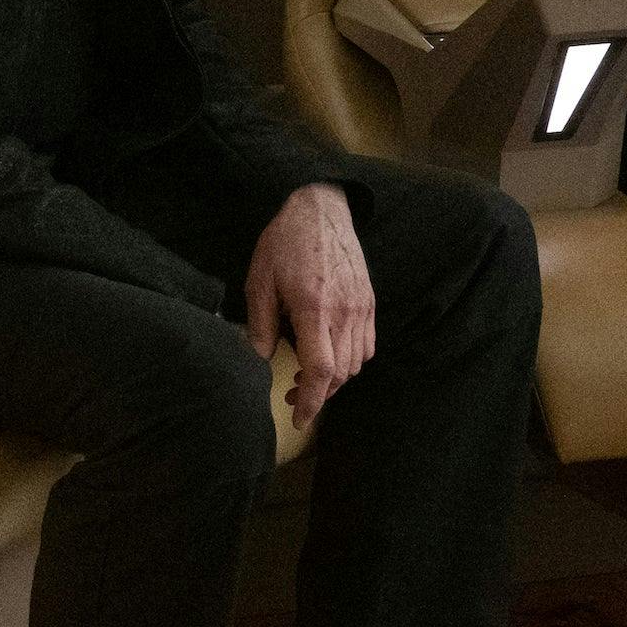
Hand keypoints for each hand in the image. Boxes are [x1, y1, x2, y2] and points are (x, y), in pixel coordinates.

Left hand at [244, 183, 375, 428]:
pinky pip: (368, 344)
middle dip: (319, 394)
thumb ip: (260, 325)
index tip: (299, 418)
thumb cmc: (286, 242)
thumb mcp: (260, 281)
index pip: (321, 369)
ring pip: (357, 362)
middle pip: (341, 373)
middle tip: (293, 394)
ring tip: (308, 374)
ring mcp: (362, 306)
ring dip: (335, 378)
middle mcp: (345, 310)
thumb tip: (256, 361)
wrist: (321, 208)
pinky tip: (330, 353)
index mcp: (314, 307)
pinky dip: (352, 360)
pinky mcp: (369, 301)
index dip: (312, 401)